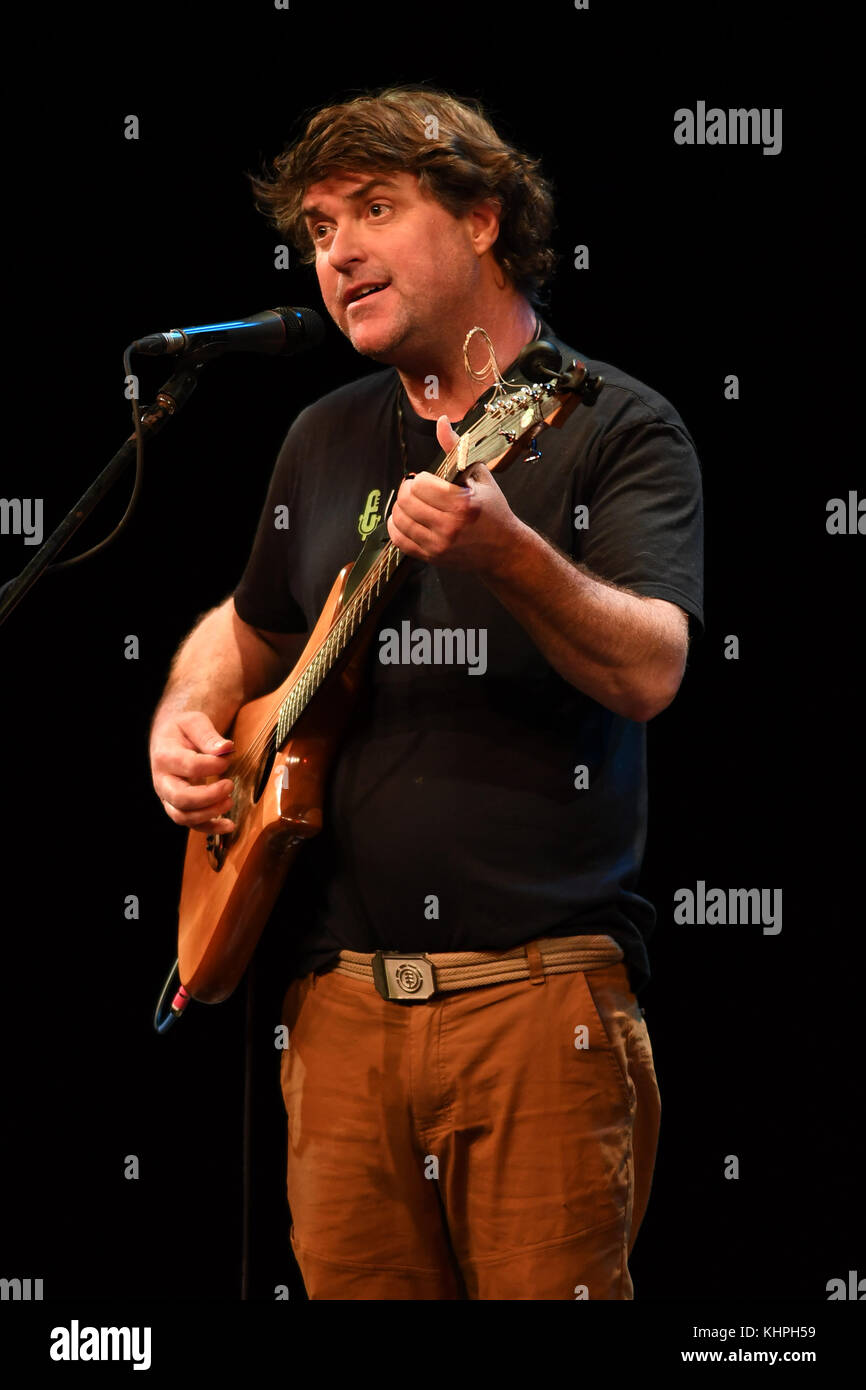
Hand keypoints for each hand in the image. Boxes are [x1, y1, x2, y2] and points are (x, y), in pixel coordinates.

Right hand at [150, 712, 235, 832]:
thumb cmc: (183, 730)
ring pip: (183, 816)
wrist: (169, 738)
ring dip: (209, 813)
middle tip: (229, 785)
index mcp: (165, 756)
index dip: (213, 765)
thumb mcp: (194, 723)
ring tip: (229, 802)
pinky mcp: (178, 807)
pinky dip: (210, 828)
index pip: (190, 766)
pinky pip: (191, 824)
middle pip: (181, 798)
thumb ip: (208, 735)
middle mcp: (162, 780)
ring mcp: (168, 797)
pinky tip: (229, 825)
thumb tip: (226, 748)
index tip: (228, 758)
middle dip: (209, 796)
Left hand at [386, 415, 522, 573]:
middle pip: (407, 501)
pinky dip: (396, 527)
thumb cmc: (493, 510)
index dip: (419, 478)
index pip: (420, 484)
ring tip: (410, 503)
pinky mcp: (432, 557)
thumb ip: (456, 449)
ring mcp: (439, 545)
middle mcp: (450, 526)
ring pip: (399, 520)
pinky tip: (405, 519)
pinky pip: (400, 541)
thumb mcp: (480, 475)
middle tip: (414, 489)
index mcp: (462, 503)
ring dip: (400, 507)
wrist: (504, 550)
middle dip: (407, 490)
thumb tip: (441, 421)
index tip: (426, 480)